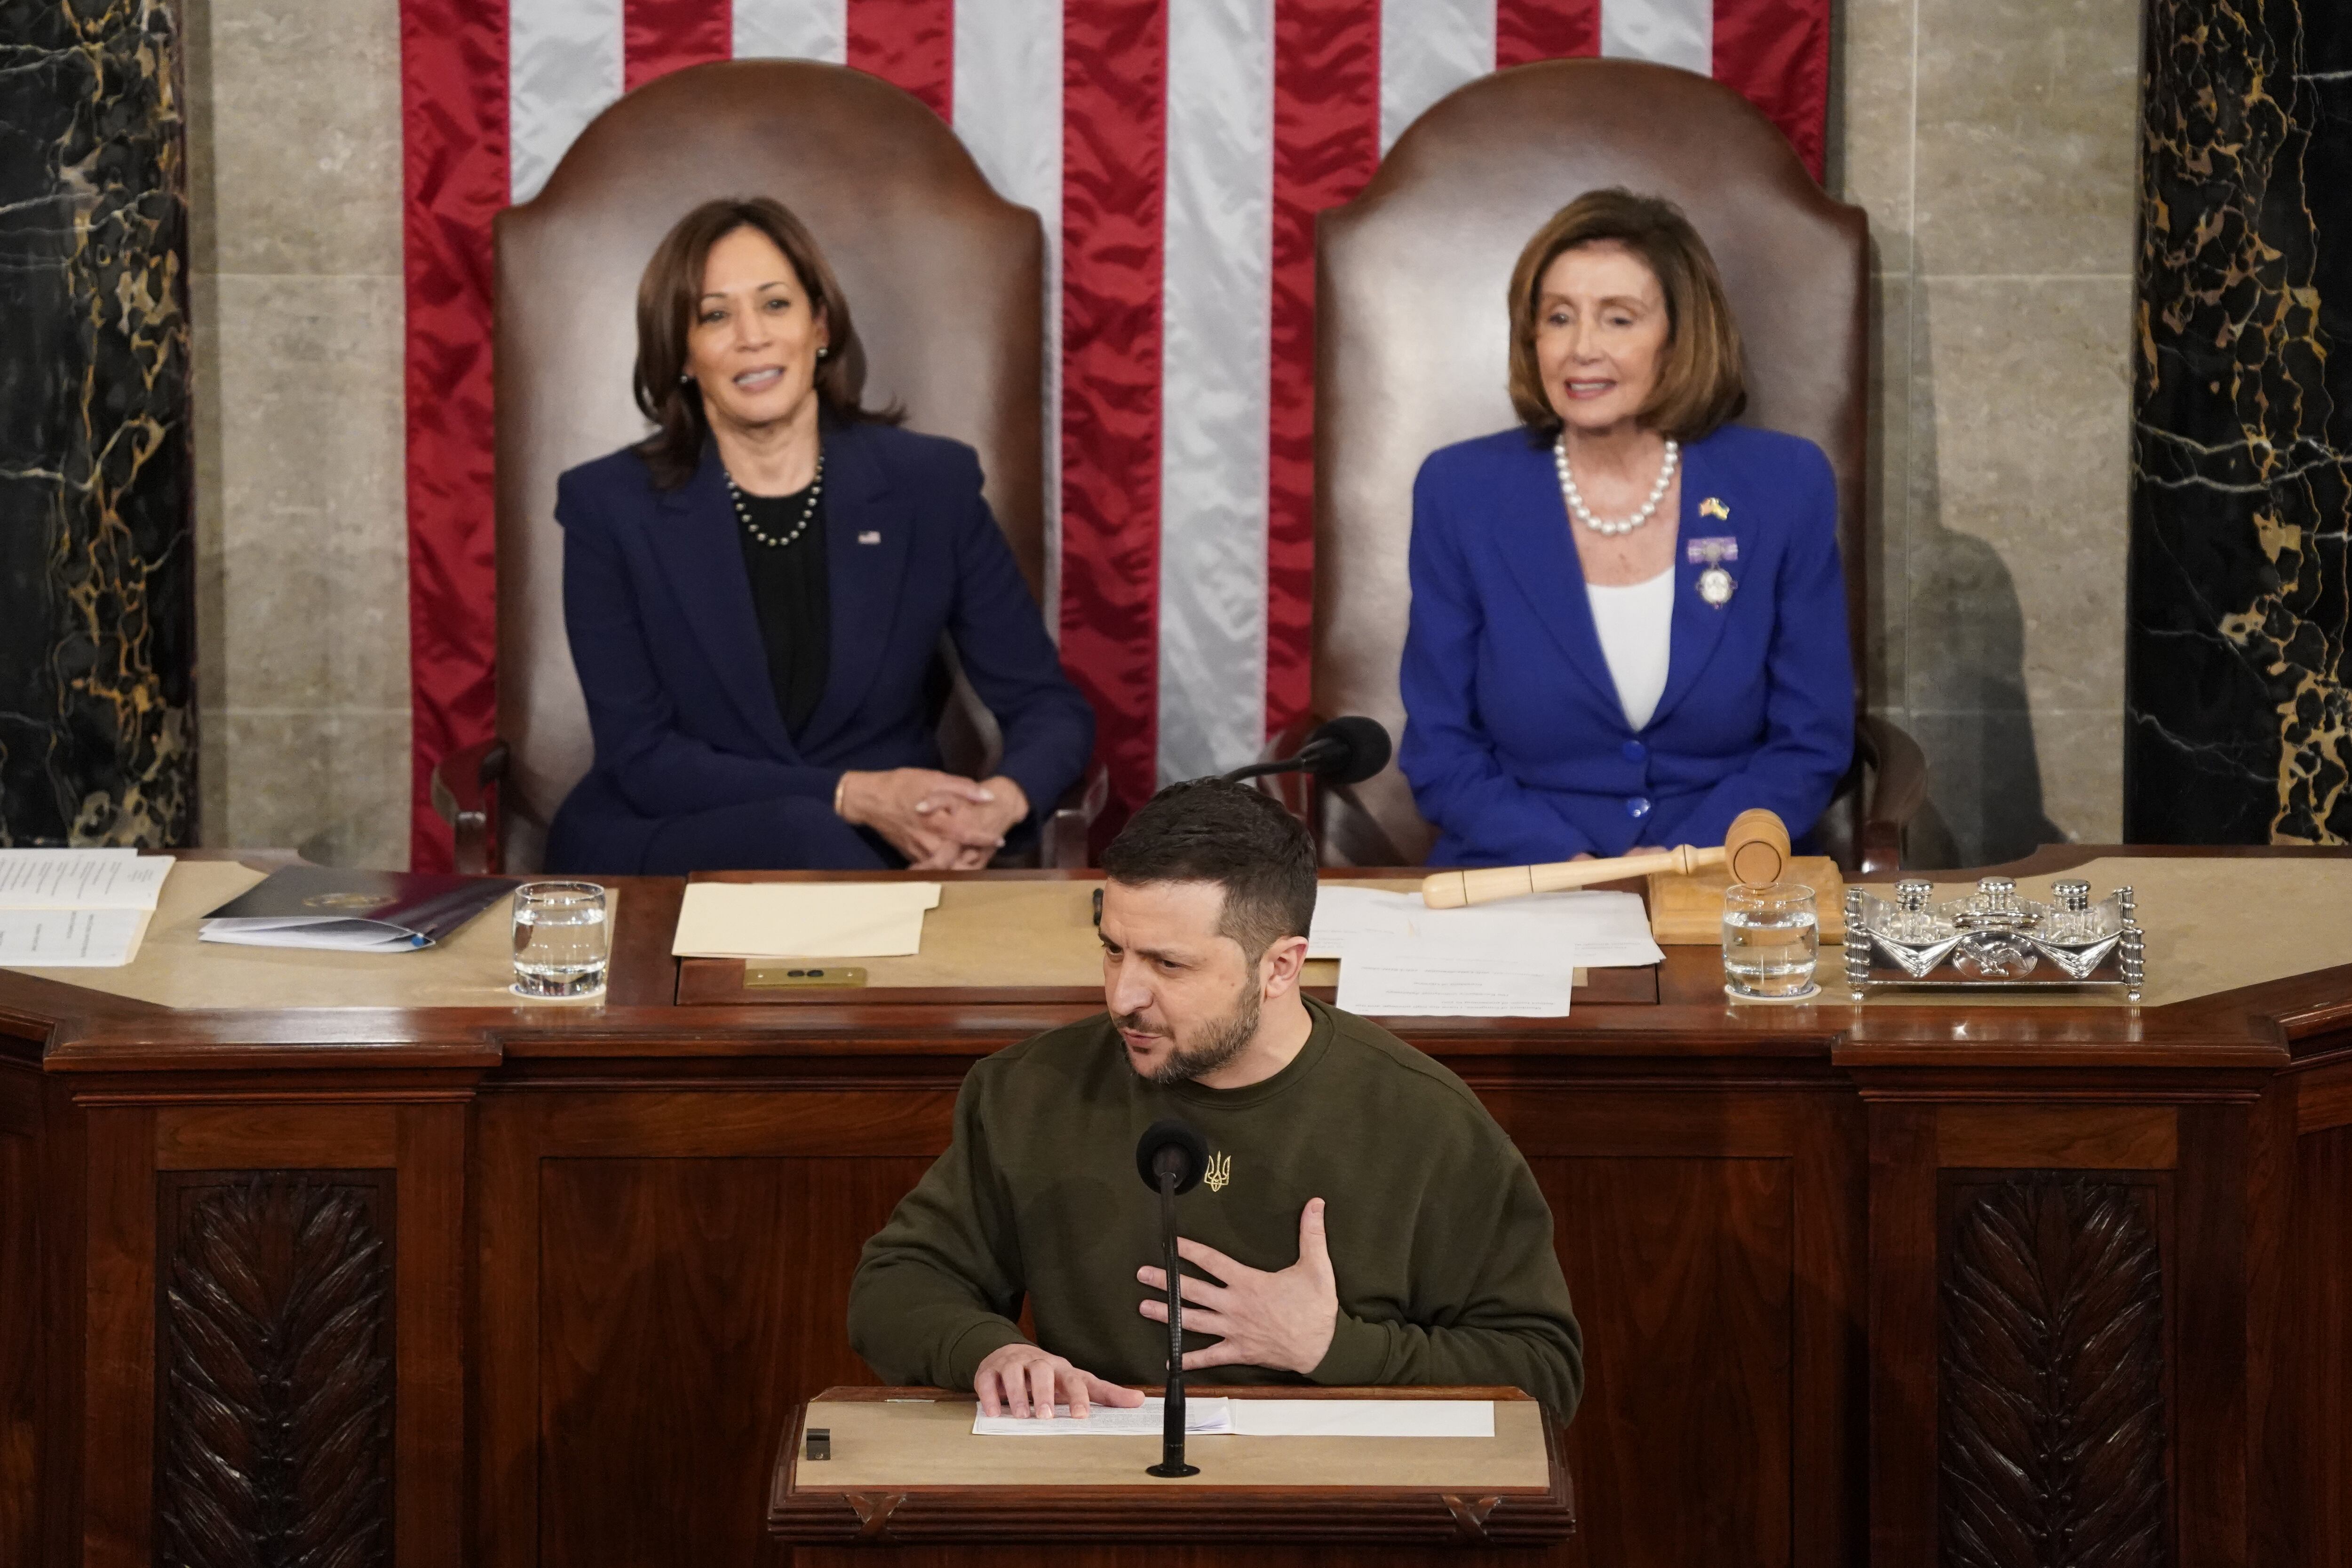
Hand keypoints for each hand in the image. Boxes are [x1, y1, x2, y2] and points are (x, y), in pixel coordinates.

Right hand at [835, 769, 1006, 866]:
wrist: (870, 800)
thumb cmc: (901, 785)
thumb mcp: (933, 778)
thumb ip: (962, 788)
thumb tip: (987, 796)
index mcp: (936, 820)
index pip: (967, 835)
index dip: (985, 839)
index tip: (999, 840)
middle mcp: (928, 840)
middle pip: (958, 860)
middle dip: (975, 860)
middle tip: (988, 854)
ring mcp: (918, 851)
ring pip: (945, 867)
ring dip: (961, 866)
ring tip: (974, 860)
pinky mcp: (911, 854)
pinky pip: (932, 866)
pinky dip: (945, 866)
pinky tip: (954, 860)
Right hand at [972, 1341, 1144, 1419]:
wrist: (1009, 1354)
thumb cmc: (1049, 1376)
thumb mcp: (1076, 1382)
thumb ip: (1105, 1393)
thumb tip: (1139, 1401)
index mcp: (1061, 1368)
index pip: (1073, 1379)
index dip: (1078, 1396)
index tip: (1081, 1416)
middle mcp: (1037, 1363)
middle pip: (1042, 1371)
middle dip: (1043, 1392)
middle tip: (1045, 1417)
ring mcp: (1012, 1365)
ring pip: (1014, 1373)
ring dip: (1017, 1394)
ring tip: (1021, 1416)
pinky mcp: (989, 1371)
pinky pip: (987, 1380)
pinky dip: (989, 1395)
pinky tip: (993, 1412)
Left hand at [1137, 1198, 1338, 1374]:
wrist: (1323, 1349)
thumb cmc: (1317, 1309)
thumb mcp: (1318, 1267)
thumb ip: (1312, 1234)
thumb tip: (1315, 1203)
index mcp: (1249, 1283)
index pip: (1213, 1262)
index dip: (1190, 1250)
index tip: (1171, 1242)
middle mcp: (1235, 1306)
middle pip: (1193, 1290)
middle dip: (1166, 1281)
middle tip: (1142, 1274)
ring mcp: (1234, 1330)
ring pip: (1193, 1321)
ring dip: (1167, 1315)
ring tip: (1143, 1308)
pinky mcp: (1239, 1352)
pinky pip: (1210, 1356)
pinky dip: (1190, 1359)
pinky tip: (1170, 1360)